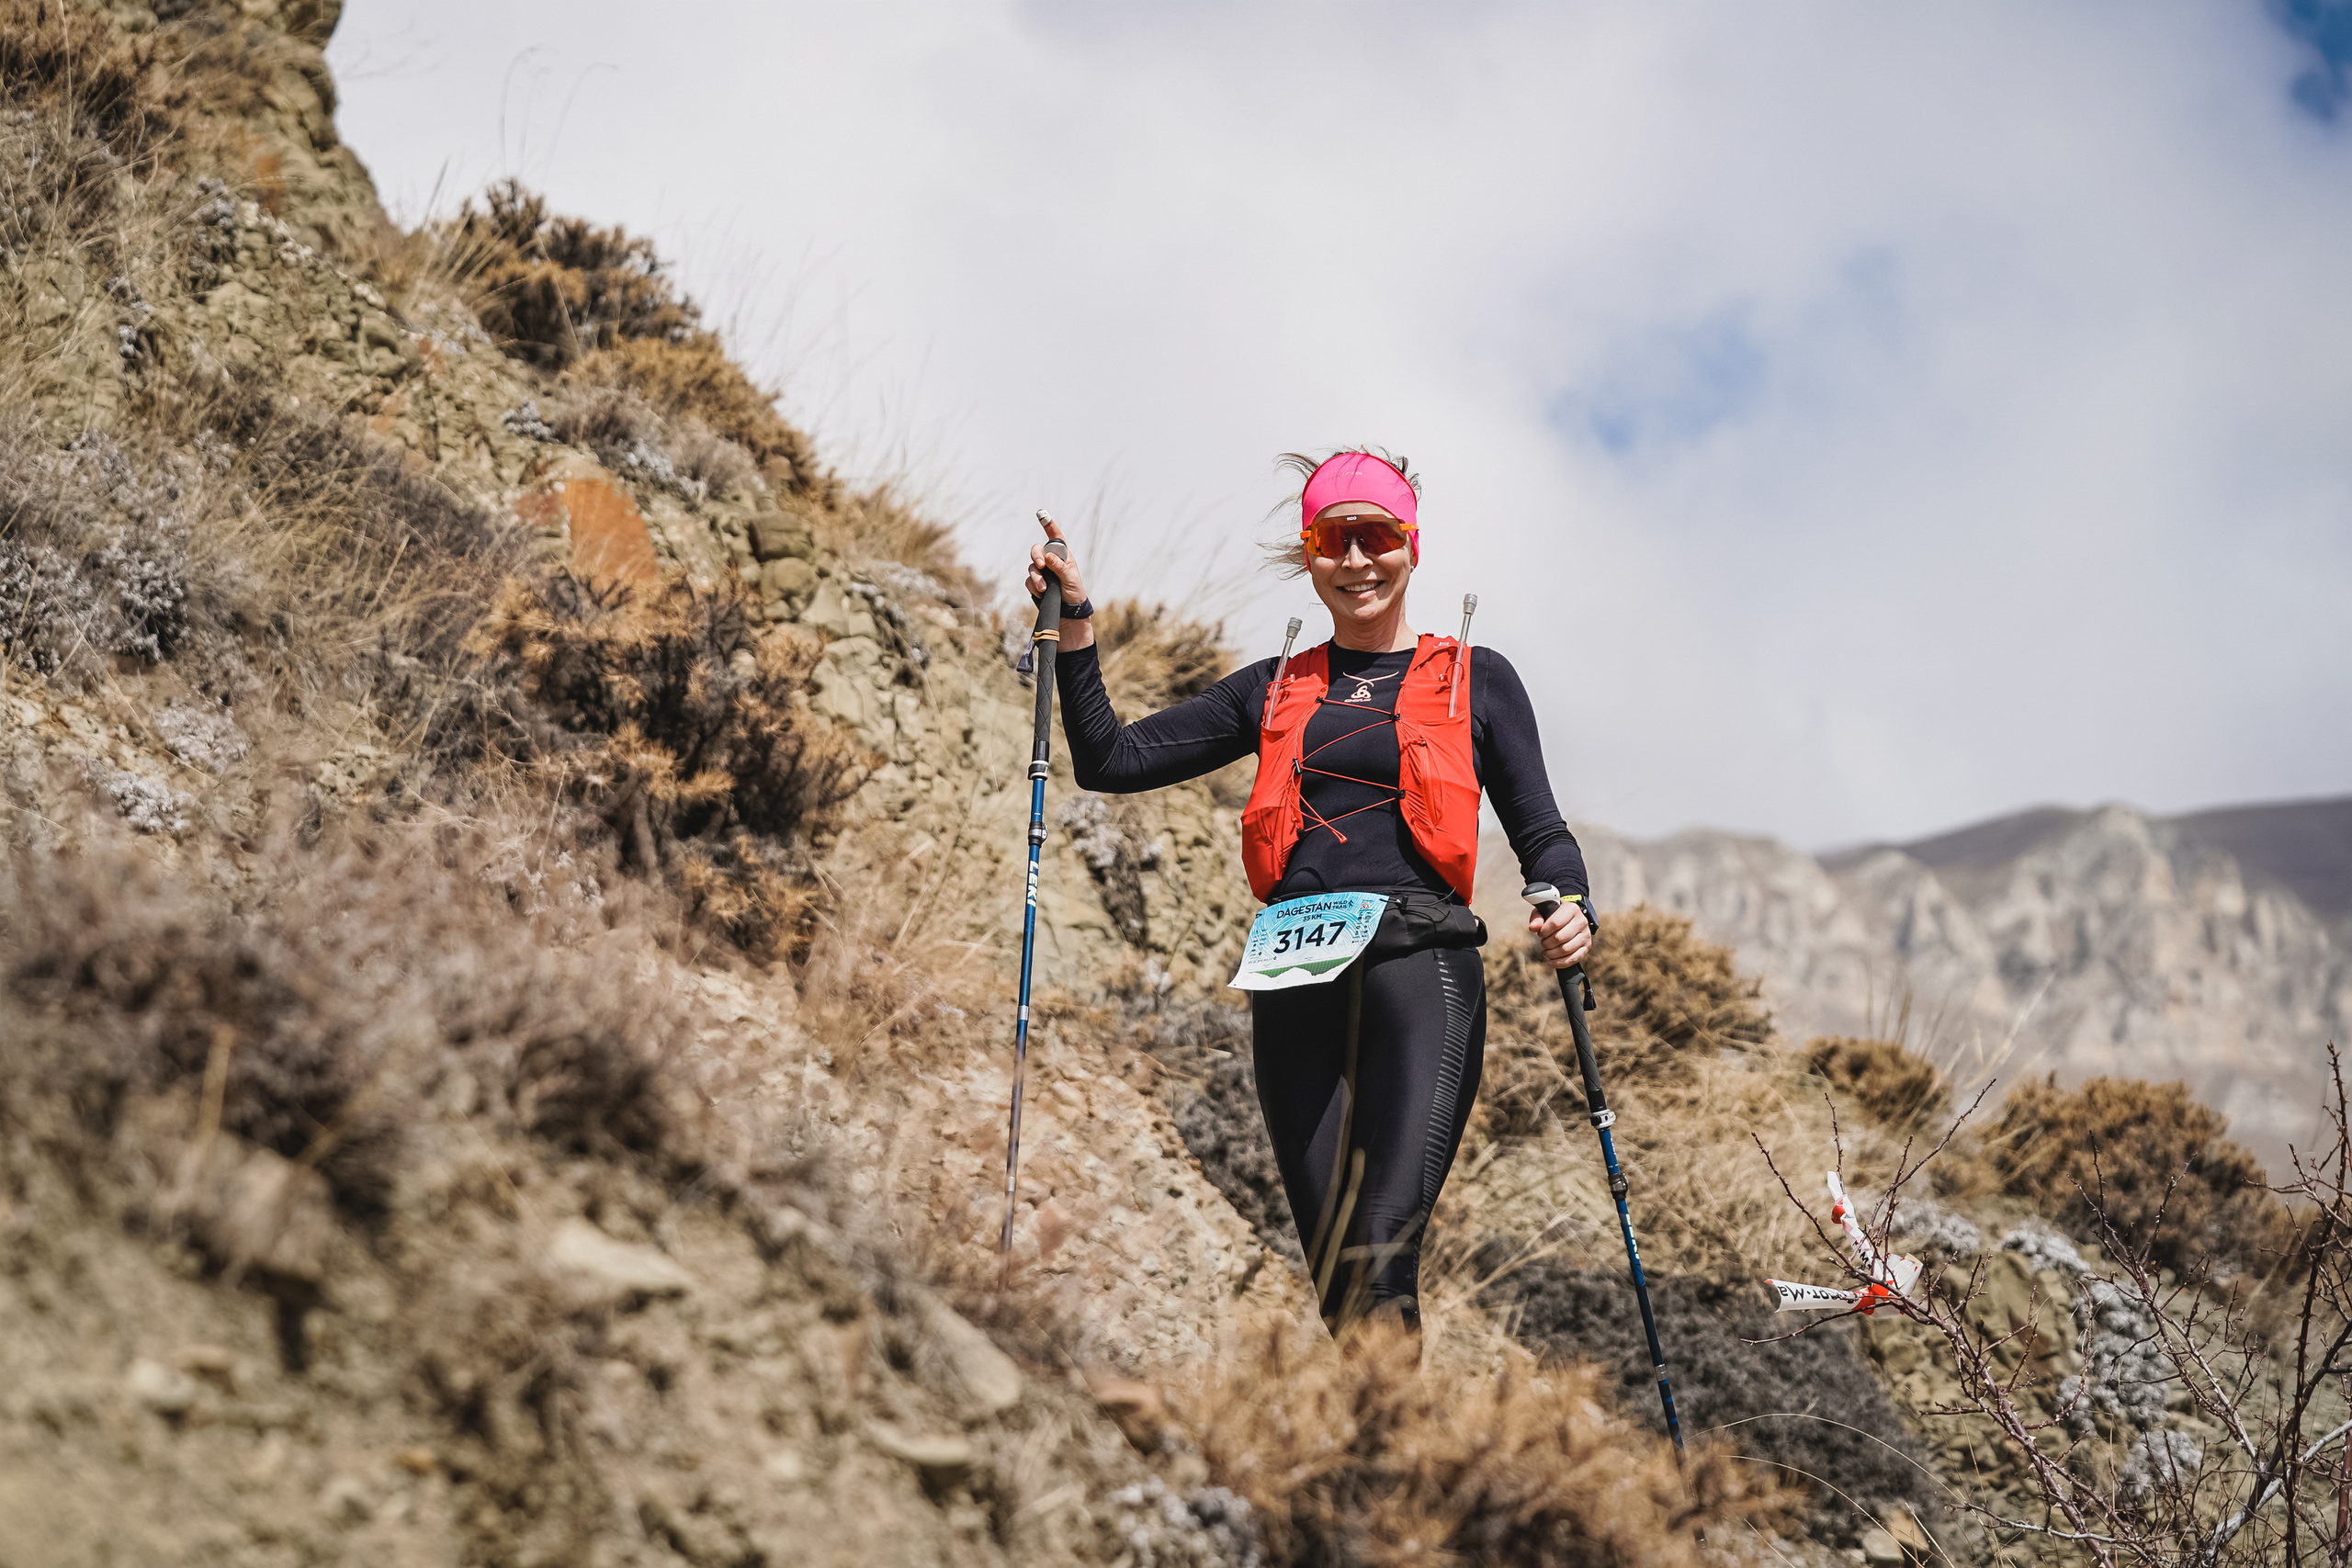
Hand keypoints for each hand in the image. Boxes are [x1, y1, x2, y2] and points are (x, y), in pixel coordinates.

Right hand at [1025, 515, 1094, 650]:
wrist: (1068, 613)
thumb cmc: (1074, 593)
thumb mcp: (1071, 579)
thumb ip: (1060, 567)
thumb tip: (1048, 557)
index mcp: (1063, 556)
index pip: (1055, 537)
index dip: (1048, 524)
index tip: (1041, 513)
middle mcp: (1051, 561)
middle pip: (1037, 550)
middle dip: (1037, 555)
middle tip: (1041, 565)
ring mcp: (1042, 572)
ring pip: (1032, 566)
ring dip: (1036, 576)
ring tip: (1043, 587)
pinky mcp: (1035, 583)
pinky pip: (1029, 580)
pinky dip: (1034, 585)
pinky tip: (1041, 592)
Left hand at [1528, 899, 1592, 970]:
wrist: (1570, 918)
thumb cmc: (1555, 915)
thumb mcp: (1544, 911)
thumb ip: (1537, 917)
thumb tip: (1533, 927)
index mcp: (1571, 909)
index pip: (1555, 923)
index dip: (1543, 931)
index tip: (1540, 933)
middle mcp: (1581, 921)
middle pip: (1559, 938)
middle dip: (1546, 943)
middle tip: (1543, 943)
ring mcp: (1585, 935)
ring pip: (1566, 950)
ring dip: (1552, 954)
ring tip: (1546, 952)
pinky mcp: (1587, 946)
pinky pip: (1574, 959)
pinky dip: (1560, 963)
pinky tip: (1551, 961)